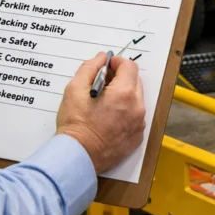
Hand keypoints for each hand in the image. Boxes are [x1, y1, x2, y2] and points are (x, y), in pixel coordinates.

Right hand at [57, 53, 145, 173]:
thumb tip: (101, 58)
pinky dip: (125, 113)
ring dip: (124, 96)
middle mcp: (137, 108)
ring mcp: (139, 124)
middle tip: (102, 84)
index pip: (129, 66)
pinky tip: (108, 119)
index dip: (117, 62)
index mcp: (124, 93)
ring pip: (136, 100)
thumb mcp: (75, 88)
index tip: (106, 67)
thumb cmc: (75, 124)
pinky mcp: (137, 138)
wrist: (77, 156)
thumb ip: (90, 68)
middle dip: (121, 78)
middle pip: (135, 82)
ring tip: (104, 104)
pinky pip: (135, 117)